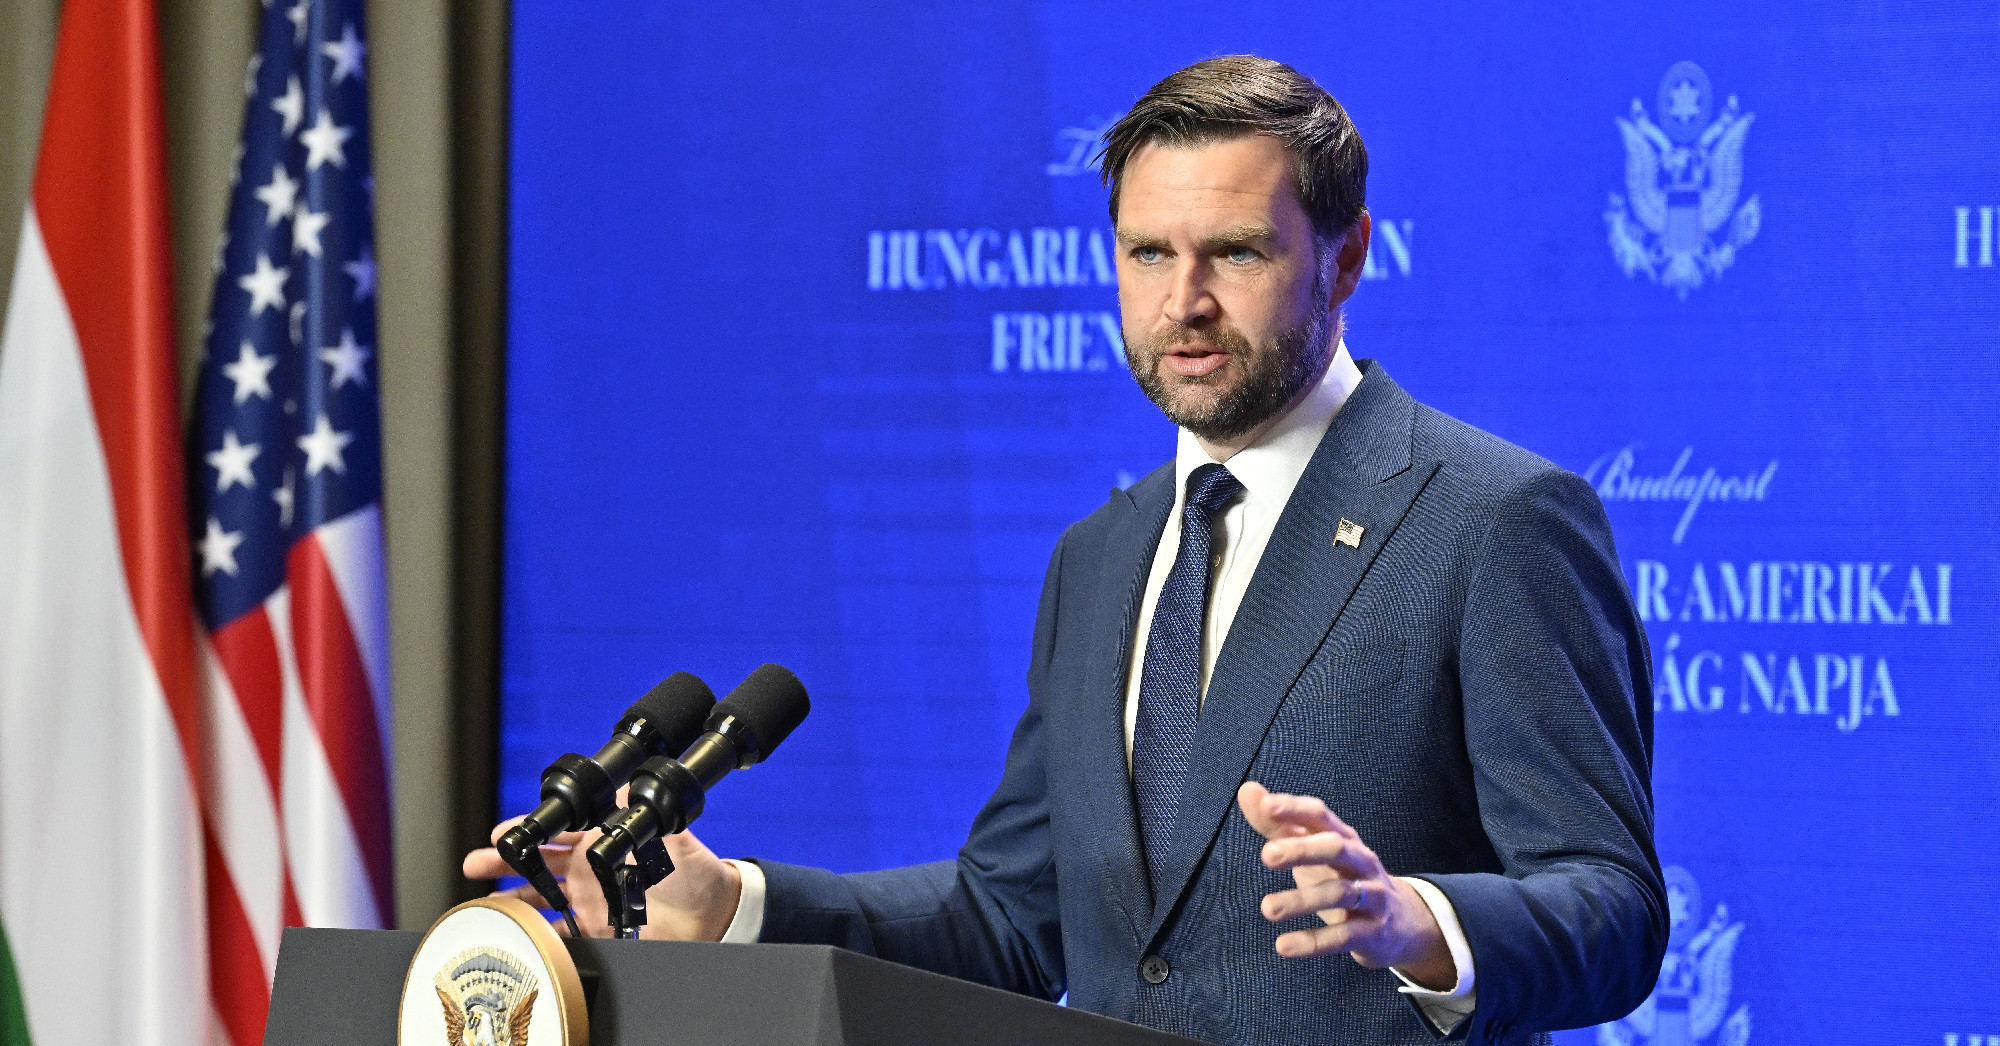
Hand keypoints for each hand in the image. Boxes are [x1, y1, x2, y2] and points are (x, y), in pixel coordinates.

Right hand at [462, 815, 742, 940]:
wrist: (714, 915)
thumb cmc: (695, 871)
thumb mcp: (672, 836)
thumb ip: (646, 814)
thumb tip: (624, 785)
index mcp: (604, 841)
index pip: (558, 831)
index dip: (529, 831)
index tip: (501, 835)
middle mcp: (591, 870)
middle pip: (538, 864)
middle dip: (504, 863)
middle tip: (475, 864)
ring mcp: (590, 901)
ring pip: (541, 899)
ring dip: (513, 900)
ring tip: (484, 903)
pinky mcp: (597, 931)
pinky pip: (560, 934)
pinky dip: (539, 935)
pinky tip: (519, 935)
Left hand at [1237, 781, 1455, 989]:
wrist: (1400, 925)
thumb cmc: (1343, 878)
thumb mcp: (1314, 850)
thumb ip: (1279, 824)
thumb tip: (1246, 790)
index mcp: (1343, 838)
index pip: (1321, 816)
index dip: (1296, 809)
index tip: (1268, 806)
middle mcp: (1361, 862)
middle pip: (1336, 849)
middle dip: (1303, 850)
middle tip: (1267, 855)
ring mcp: (1372, 898)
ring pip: (1340, 894)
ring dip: (1302, 900)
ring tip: (1267, 908)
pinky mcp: (1373, 933)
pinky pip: (1344, 937)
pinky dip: (1314, 942)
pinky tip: (1284, 946)